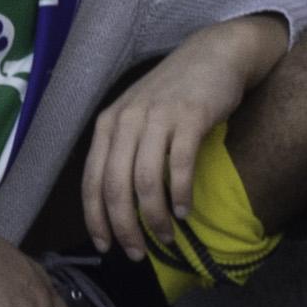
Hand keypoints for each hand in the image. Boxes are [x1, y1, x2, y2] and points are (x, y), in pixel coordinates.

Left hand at [83, 16, 284, 259]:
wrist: (214, 54)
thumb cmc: (174, 92)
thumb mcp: (137, 115)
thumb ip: (123, 150)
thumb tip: (116, 204)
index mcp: (108, 123)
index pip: (92, 180)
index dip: (96, 218)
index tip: (106, 246)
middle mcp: (127, 119)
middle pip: (115, 186)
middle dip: (124, 227)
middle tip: (137, 252)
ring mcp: (158, 117)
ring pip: (146, 181)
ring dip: (154, 218)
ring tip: (165, 237)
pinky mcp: (190, 116)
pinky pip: (179, 166)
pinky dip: (180, 195)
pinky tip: (185, 212)